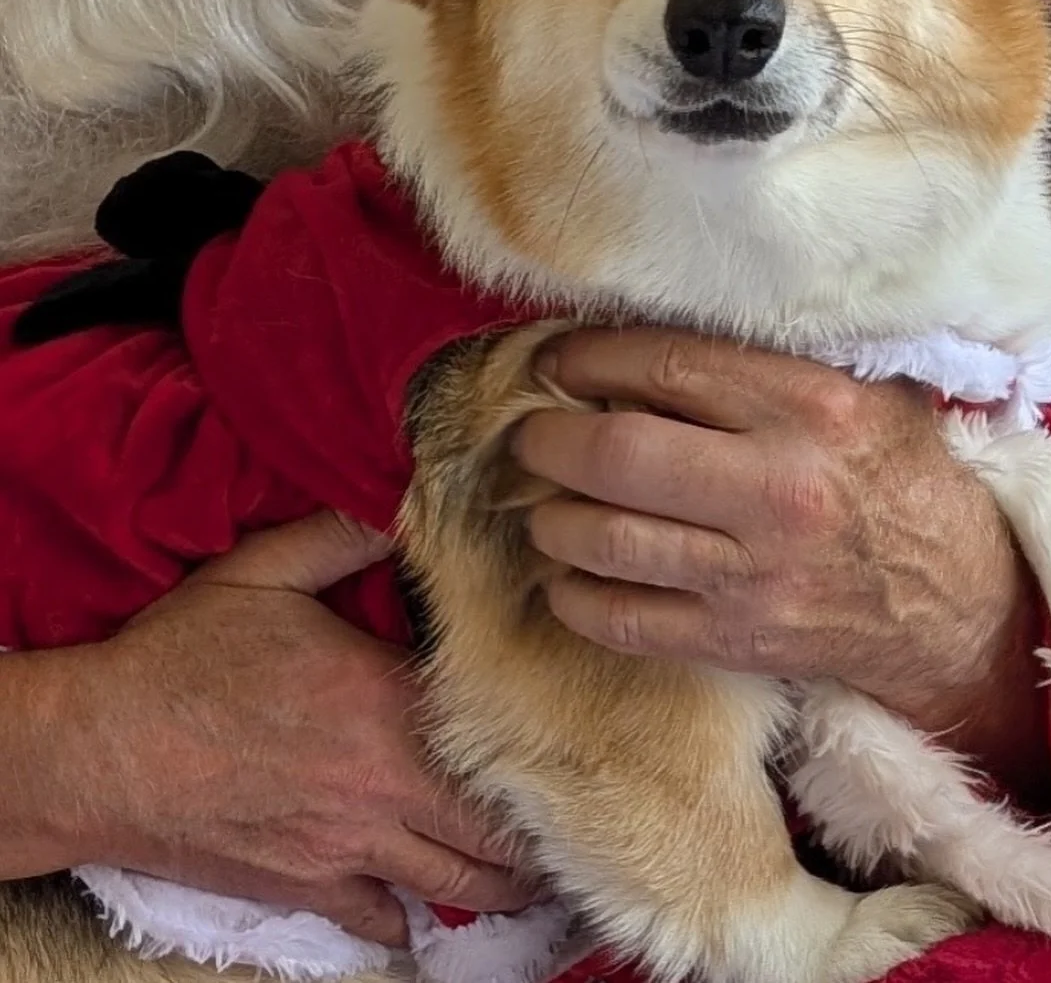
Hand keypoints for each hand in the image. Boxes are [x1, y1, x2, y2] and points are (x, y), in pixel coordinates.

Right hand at [30, 512, 534, 947]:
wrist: (99, 751)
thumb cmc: (181, 658)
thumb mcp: (260, 572)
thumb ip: (340, 537)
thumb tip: (398, 506)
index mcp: (385, 704)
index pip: (495, 737)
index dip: (542, 747)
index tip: (577, 744)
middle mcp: (382, 785)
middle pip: (493, 832)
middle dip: (539, 834)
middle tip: (573, 824)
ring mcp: (346, 846)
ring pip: (453, 883)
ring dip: (499, 884)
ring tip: (535, 876)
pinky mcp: (305, 887)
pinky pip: (380, 919)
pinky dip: (410, 916)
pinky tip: (422, 903)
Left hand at [514, 331, 1050, 805]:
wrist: (959, 607)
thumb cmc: (902, 480)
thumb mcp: (869, 393)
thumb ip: (778, 358)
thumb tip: (662, 324)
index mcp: (811, 408)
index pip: (669, 366)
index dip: (592, 359)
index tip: (558, 362)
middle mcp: (778, 487)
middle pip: (621, 454)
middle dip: (552, 440)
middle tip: (531, 434)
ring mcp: (754, 573)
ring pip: (609, 540)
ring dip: (552, 518)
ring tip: (542, 502)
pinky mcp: (739, 641)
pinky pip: (626, 621)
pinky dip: (576, 599)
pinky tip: (564, 577)